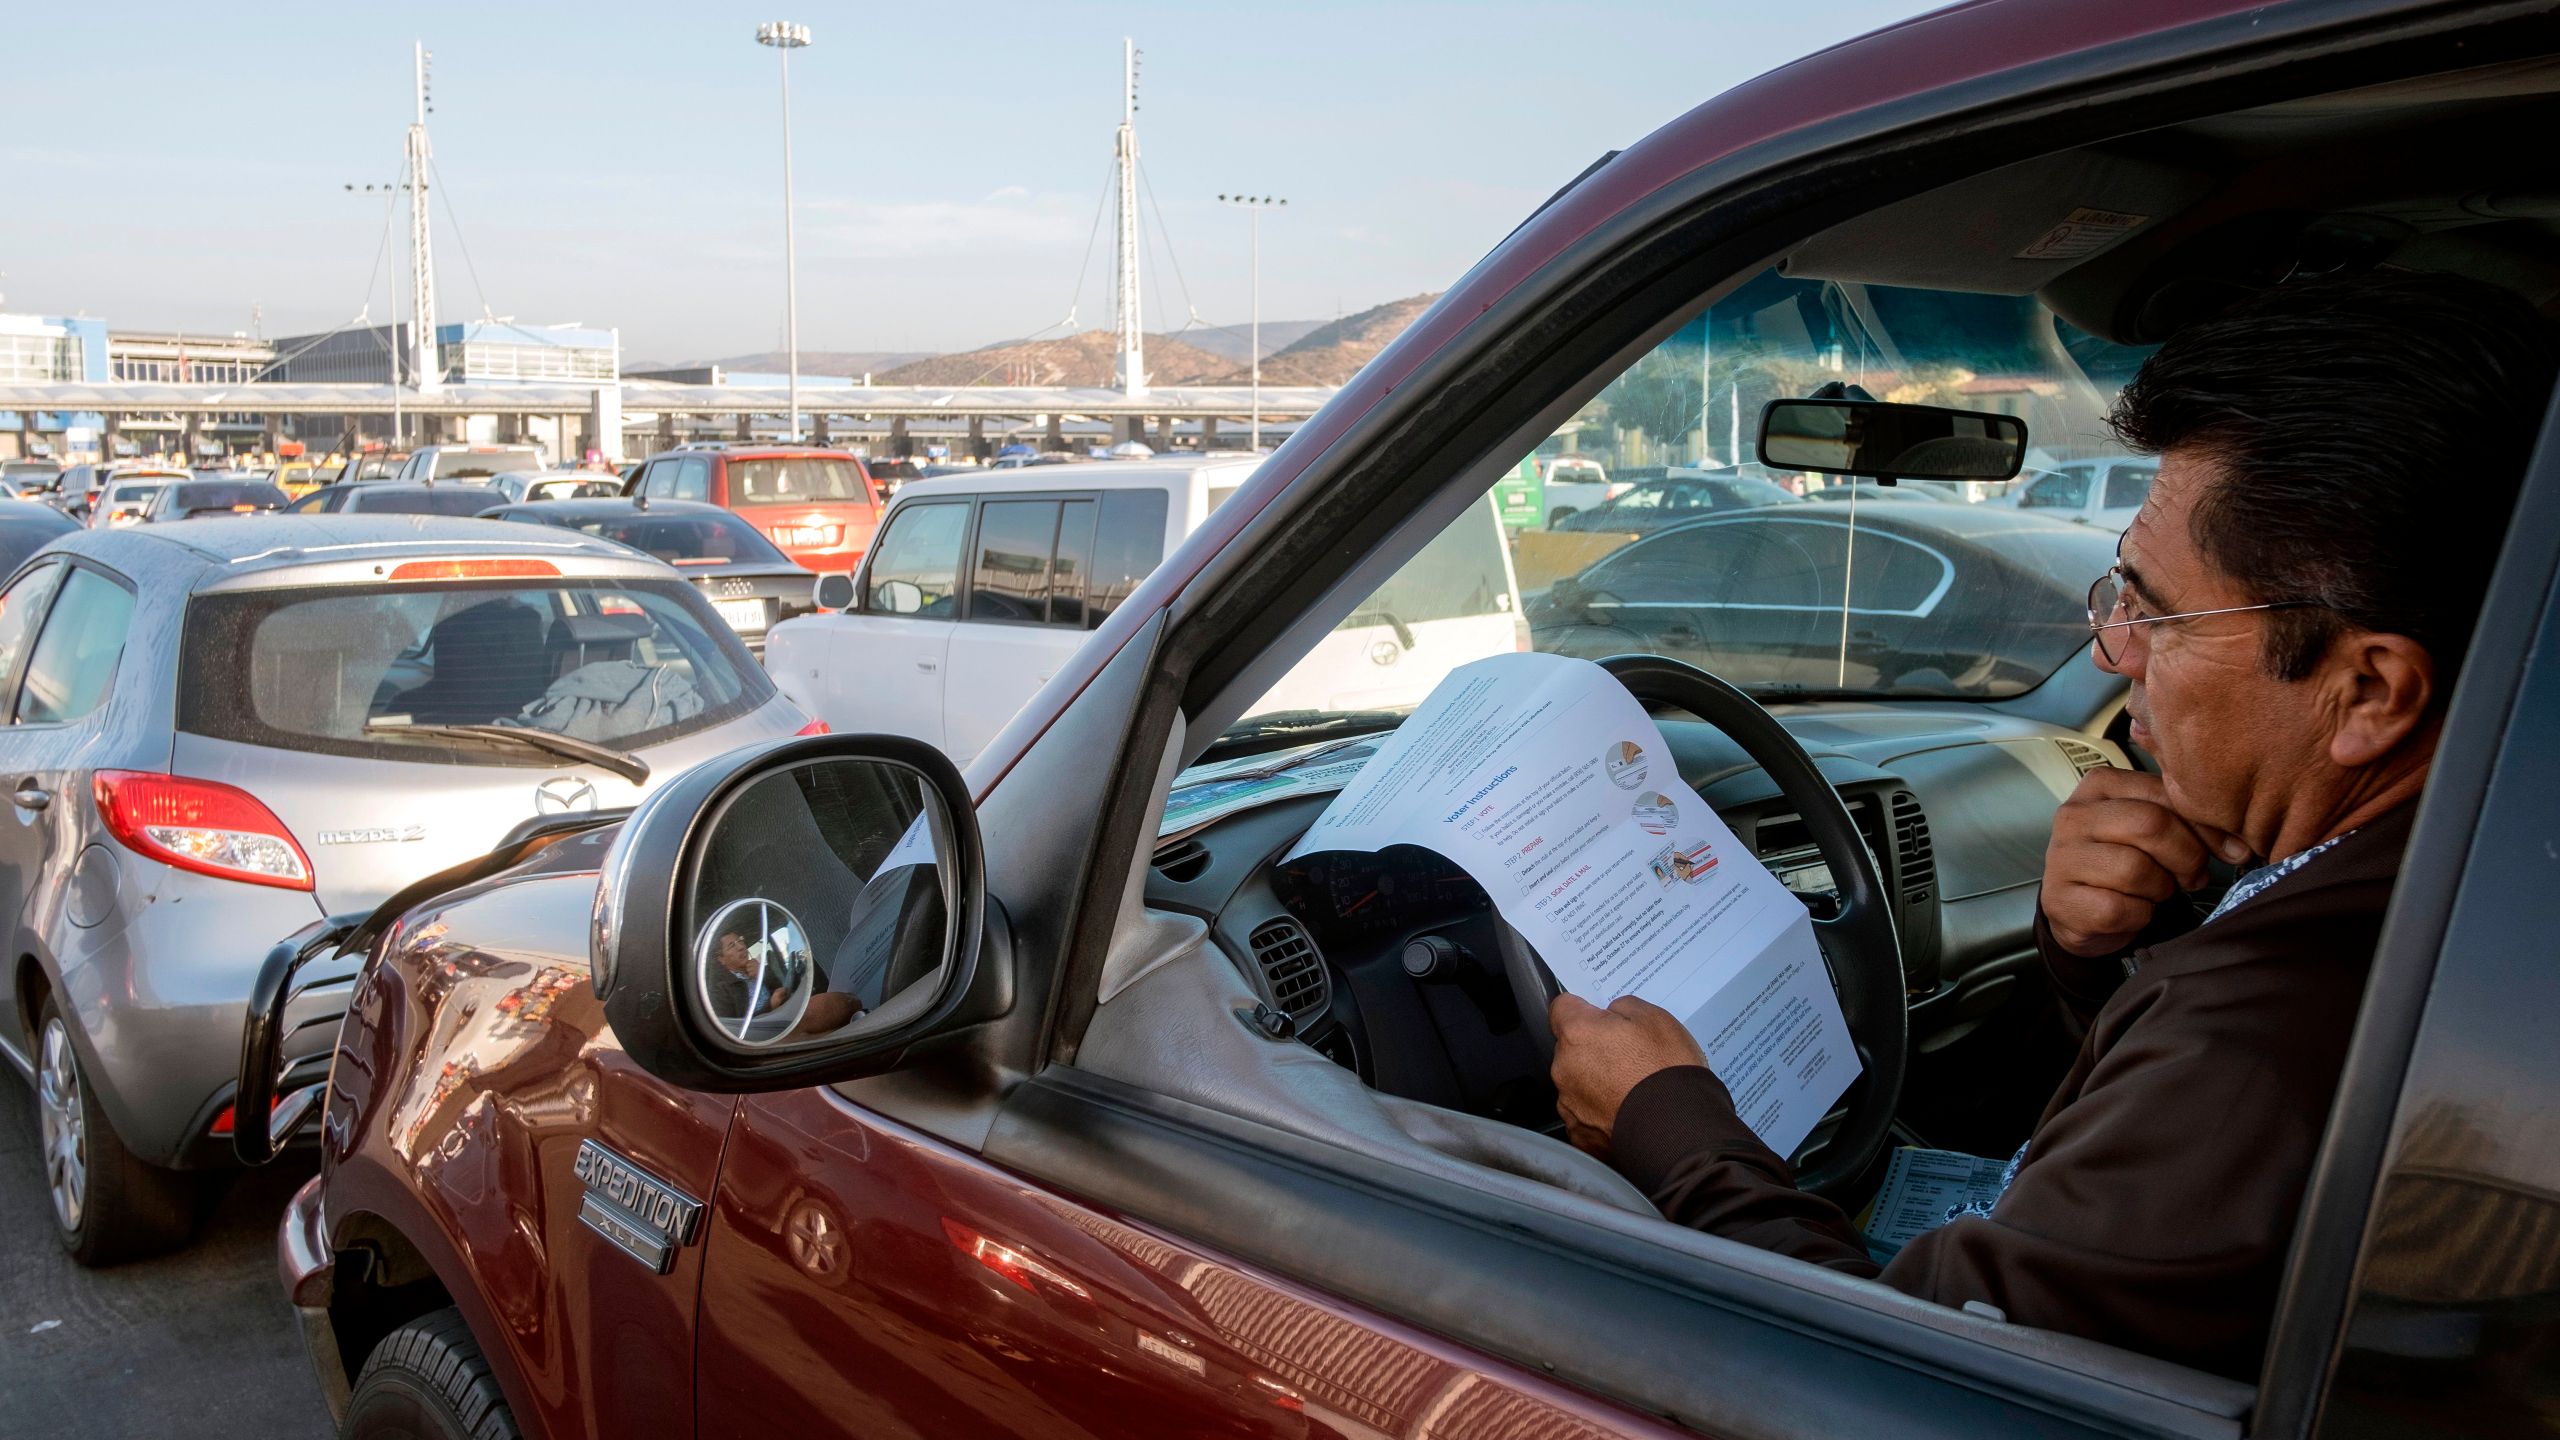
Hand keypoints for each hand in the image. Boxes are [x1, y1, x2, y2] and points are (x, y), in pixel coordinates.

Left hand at [1549, 994, 1708, 1158]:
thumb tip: (1613, 1013)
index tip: (1596, 1014)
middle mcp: (1564, 1068)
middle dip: (1593, 1049)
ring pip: (1577, 1083)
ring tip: (1632, 1088)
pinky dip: (1601, 1113)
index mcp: (1578, 1033)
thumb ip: (1624, 1006)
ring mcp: (1570, 1105)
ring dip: (1596, 1083)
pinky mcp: (1580, 1135)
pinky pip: (1585, 1116)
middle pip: (1570, 1049)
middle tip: (1627, 1056)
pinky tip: (1627, 1112)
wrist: (1678, 1130)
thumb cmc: (1667, 1074)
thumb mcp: (1655, 1018)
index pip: (1562, 1008)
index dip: (1582, 1008)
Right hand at [2041, 766, 2248, 956]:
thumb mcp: (2154, 829)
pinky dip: (2139, 916)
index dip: (2206, 827)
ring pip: (2135, 870)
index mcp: (2100, 785)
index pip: (2166, 793)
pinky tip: (2134, 911)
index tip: (2227, 850)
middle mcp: (2074, 814)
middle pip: (2151, 825)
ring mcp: (2062, 857)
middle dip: (2186, 857)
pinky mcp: (2060, 898)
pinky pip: (2119, 909)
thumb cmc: (2124, 861)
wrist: (2080, 909)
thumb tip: (2239, 846)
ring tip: (2155, 891)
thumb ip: (2189, 821)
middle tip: (2191, 876)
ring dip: (2160, 890)